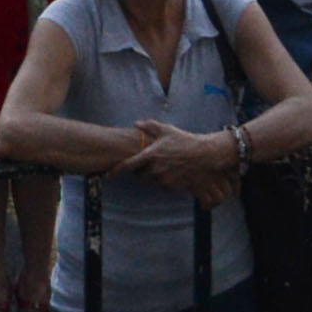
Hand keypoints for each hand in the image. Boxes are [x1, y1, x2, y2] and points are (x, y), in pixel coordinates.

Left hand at [115, 118, 242, 203]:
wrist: (203, 156)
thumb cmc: (184, 140)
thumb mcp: (167, 130)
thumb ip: (150, 126)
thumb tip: (136, 124)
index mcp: (151, 154)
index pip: (128, 165)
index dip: (116, 171)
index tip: (108, 174)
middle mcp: (155, 169)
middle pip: (140, 175)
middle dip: (142, 170)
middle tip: (151, 162)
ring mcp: (163, 179)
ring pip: (152, 181)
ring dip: (154, 175)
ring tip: (166, 165)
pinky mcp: (172, 187)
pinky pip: (162, 186)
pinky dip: (164, 181)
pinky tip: (173, 171)